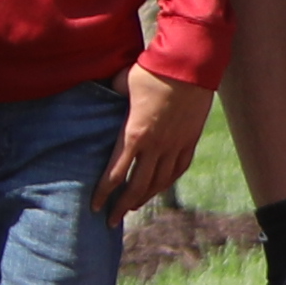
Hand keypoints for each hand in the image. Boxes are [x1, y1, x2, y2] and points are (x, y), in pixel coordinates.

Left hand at [100, 68, 214, 219]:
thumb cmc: (152, 70)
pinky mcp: (190, 139)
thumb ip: (112, 95)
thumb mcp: (122, 82)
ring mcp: (175, 144)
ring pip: (160, 181)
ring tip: (134, 206)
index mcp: (133, 134)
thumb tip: (104, 95)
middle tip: (111, 220)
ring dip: (145, 197)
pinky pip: (178, 168)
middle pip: (137, 186)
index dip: (104, 193)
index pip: (115, 173)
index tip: (95, 206)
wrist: (190, 64)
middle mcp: (155, 145)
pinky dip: (167, 181)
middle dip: (122, 205)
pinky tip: (160, 186)